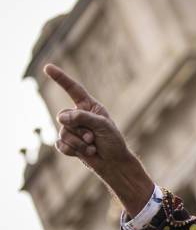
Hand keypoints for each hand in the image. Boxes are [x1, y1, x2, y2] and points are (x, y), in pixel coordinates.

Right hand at [44, 64, 152, 215]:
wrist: (113, 162)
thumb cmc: (113, 141)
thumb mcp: (103, 125)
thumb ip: (83, 118)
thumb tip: (62, 118)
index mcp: (89, 106)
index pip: (73, 89)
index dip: (60, 78)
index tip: (47, 67)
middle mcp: (78, 116)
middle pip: (64, 117)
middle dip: (79, 129)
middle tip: (94, 137)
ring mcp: (71, 130)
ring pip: (63, 133)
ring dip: (79, 143)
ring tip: (92, 146)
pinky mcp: (67, 144)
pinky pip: (60, 145)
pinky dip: (73, 151)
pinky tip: (86, 153)